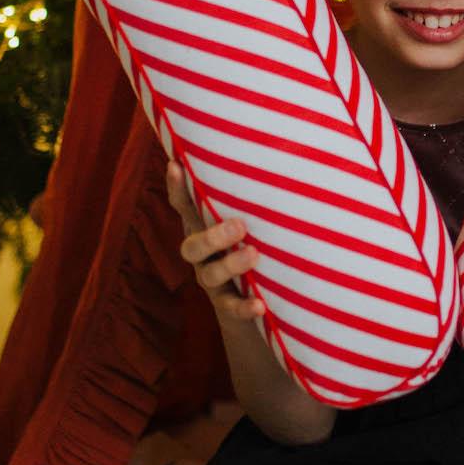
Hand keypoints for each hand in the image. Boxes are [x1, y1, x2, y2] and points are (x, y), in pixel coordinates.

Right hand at [166, 161, 265, 325]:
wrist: (257, 309)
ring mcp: (213, 281)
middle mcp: (203, 256)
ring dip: (230, 264)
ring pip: (209, 275)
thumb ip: (258, 200)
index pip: (186, 208)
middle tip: (239, 225)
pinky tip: (261, 305)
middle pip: (191, 246)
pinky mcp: (228, 306)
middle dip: (212, 236)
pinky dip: (244, 307)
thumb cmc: (260, 250)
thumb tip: (288, 154)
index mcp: (205, 230)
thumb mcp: (256, 224)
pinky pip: (231, 308)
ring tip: (254, 254)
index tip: (175, 164)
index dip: (177, 189)